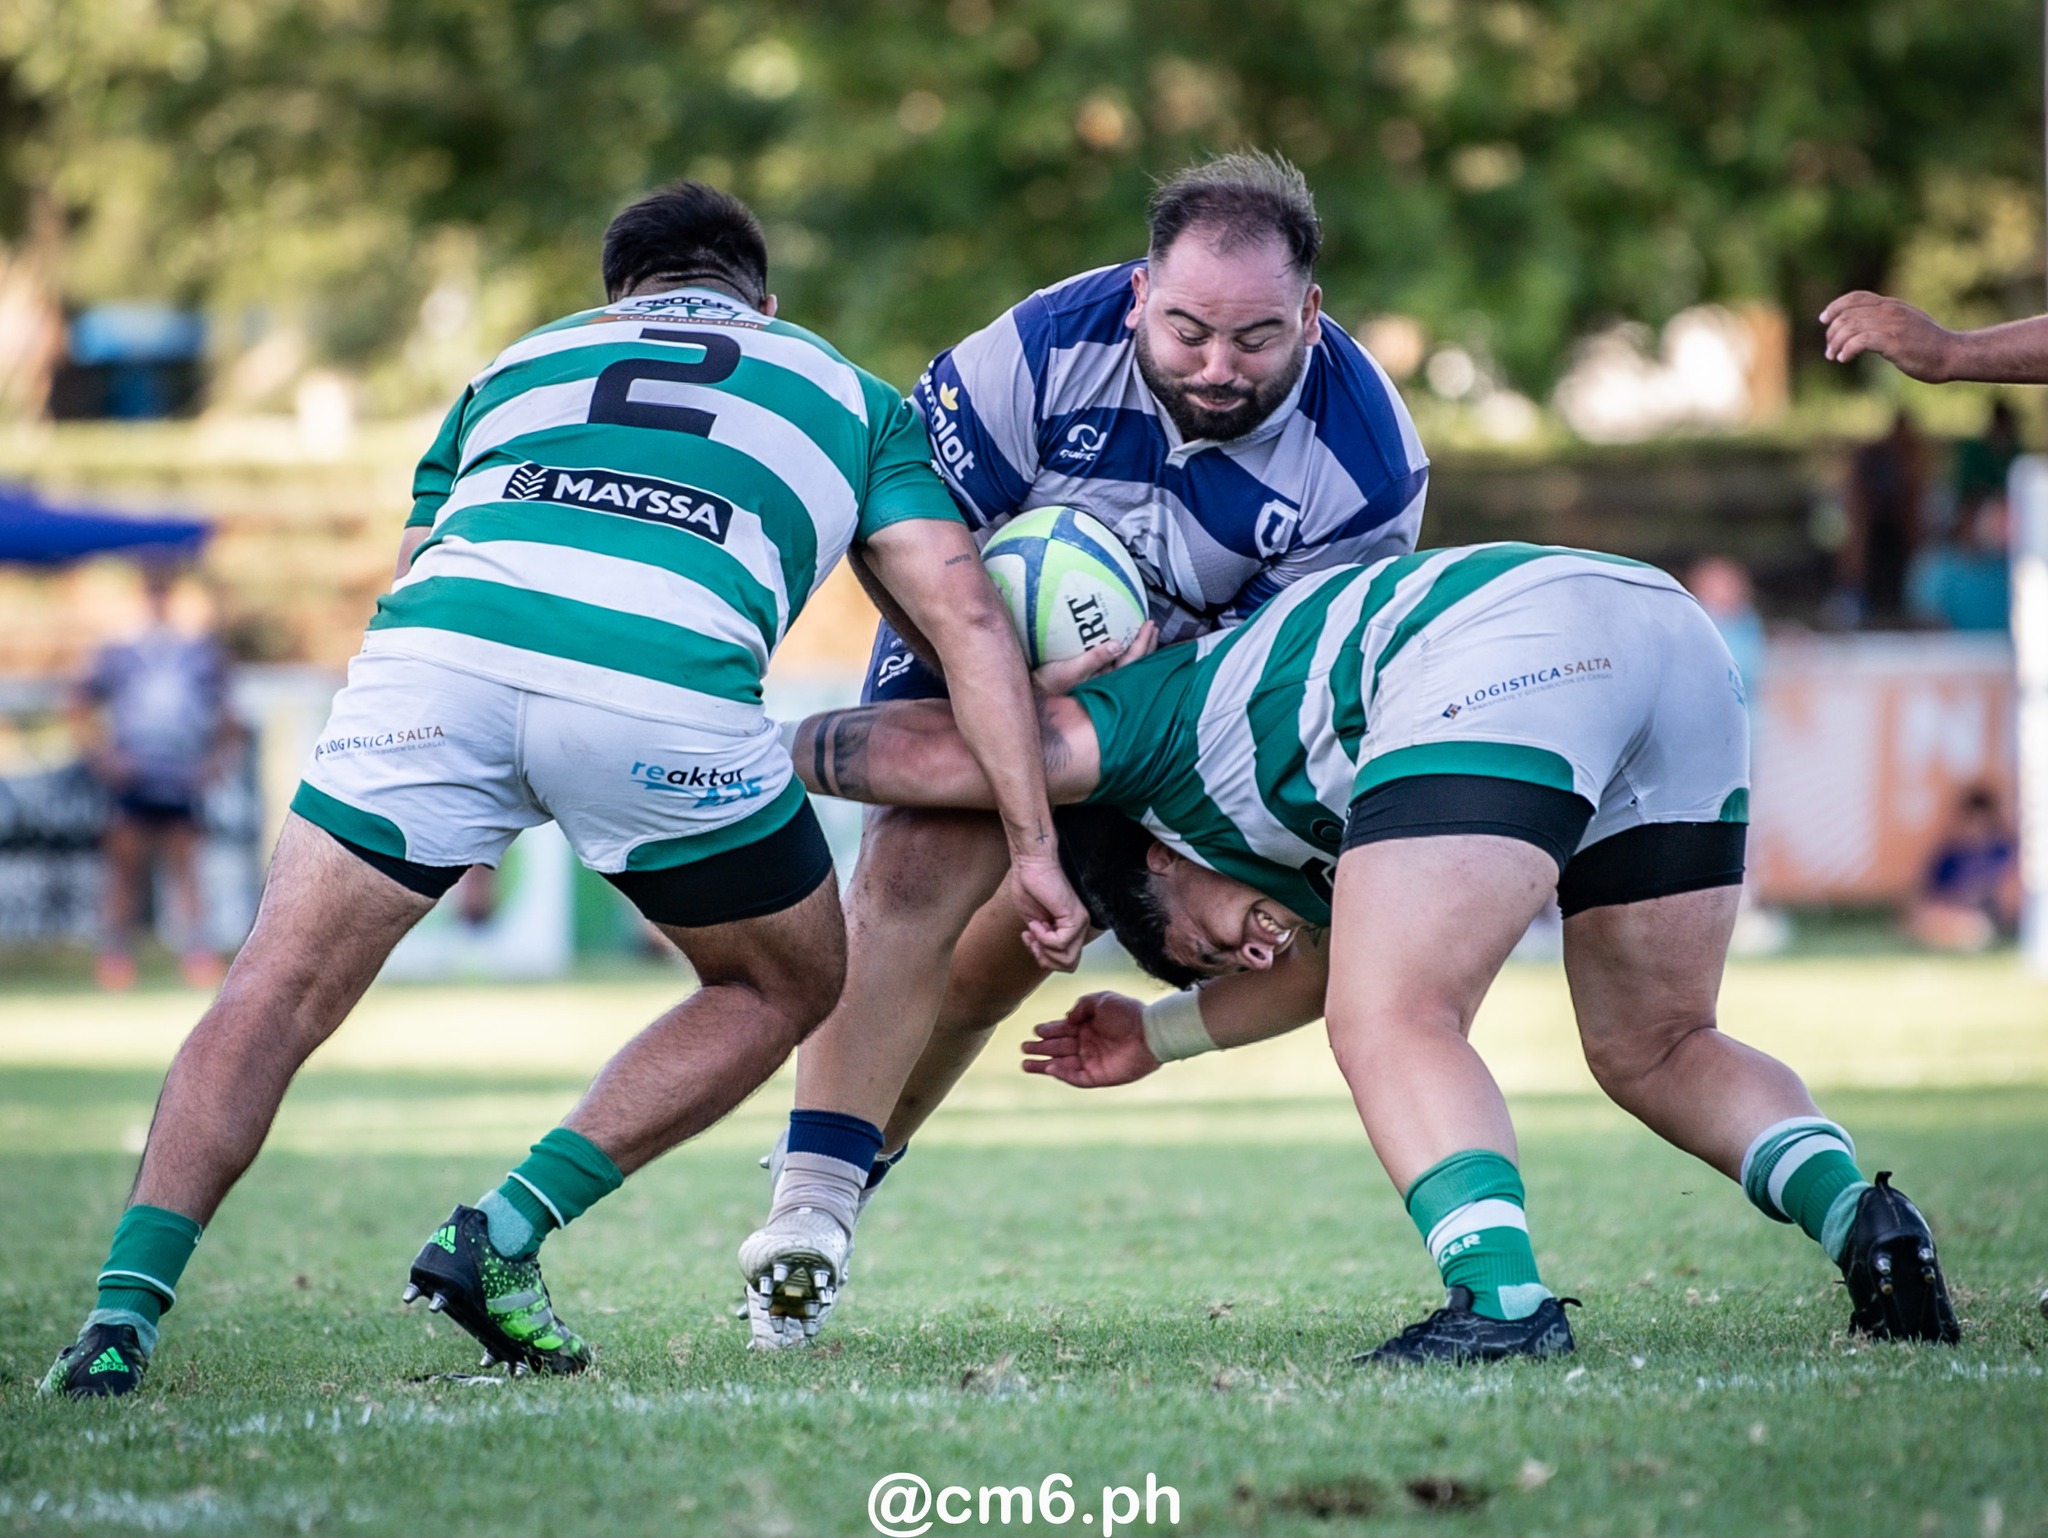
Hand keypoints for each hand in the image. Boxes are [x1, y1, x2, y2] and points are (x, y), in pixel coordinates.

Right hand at [1009, 852, 1089, 971]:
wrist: (1031, 867)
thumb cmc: (1030, 889)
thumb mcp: (1035, 926)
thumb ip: (1044, 943)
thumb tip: (1046, 959)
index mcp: (1071, 930)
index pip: (1066, 962)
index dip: (1045, 959)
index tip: (1031, 941)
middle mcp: (1080, 928)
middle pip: (1069, 965)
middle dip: (1044, 958)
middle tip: (1032, 941)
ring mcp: (1080, 924)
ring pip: (1067, 959)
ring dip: (1043, 948)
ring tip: (1035, 930)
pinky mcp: (1075, 918)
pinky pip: (1060, 943)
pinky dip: (1043, 937)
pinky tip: (1037, 923)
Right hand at [1021, 992, 1160, 1087]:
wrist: (1149, 1031)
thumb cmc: (1128, 1012)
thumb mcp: (1101, 1000)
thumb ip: (1081, 1006)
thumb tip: (1066, 1019)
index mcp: (1087, 1027)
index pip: (1062, 1030)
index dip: (1048, 1030)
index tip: (1036, 1030)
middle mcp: (1088, 1045)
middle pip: (1058, 1048)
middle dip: (1040, 1048)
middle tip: (1024, 1047)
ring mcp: (1093, 1061)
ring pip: (1062, 1065)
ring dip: (1044, 1064)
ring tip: (1025, 1064)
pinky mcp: (1099, 1076)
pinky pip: (1077, 1077)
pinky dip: (1063, 1074)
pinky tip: (1050, 1069)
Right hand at [1030, 622, 1157, 695]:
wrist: (1033, 694)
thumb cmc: (1049, 684)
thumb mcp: (1070, 671)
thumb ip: (1093, 659)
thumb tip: (1117, 644)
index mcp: (1108, 682)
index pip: (1133, 662)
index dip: (1143, 644)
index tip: (1150, 625)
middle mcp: (1108, 681)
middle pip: (1134, 663)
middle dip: (1145, 644)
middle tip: (1152, 625)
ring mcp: (1100, 679)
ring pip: (1125, 662)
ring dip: (1136, 646)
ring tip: (1144, 630)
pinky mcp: (1090, 675)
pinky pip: (1111, 660)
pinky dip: (1119, 649)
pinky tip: (1118, 639)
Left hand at [1820, 291, 1955, 380]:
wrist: (1952, 354)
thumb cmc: (1929, 345)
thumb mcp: (1906, 325)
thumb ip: (1886, 322)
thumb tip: (1864, 329)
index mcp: (1892, 305)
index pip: (1857, 297)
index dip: (1835, 306)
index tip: (1823, 320)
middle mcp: (1891, 311)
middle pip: (1848, 314)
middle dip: (1832, 333)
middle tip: (1829, 350)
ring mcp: (1893, 325)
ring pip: (1851, 327)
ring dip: (1836, 343)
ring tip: (1834, 356)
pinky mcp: (1894, 341)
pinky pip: (1861, 340)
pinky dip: (1847, 349)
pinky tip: (1844, 358)